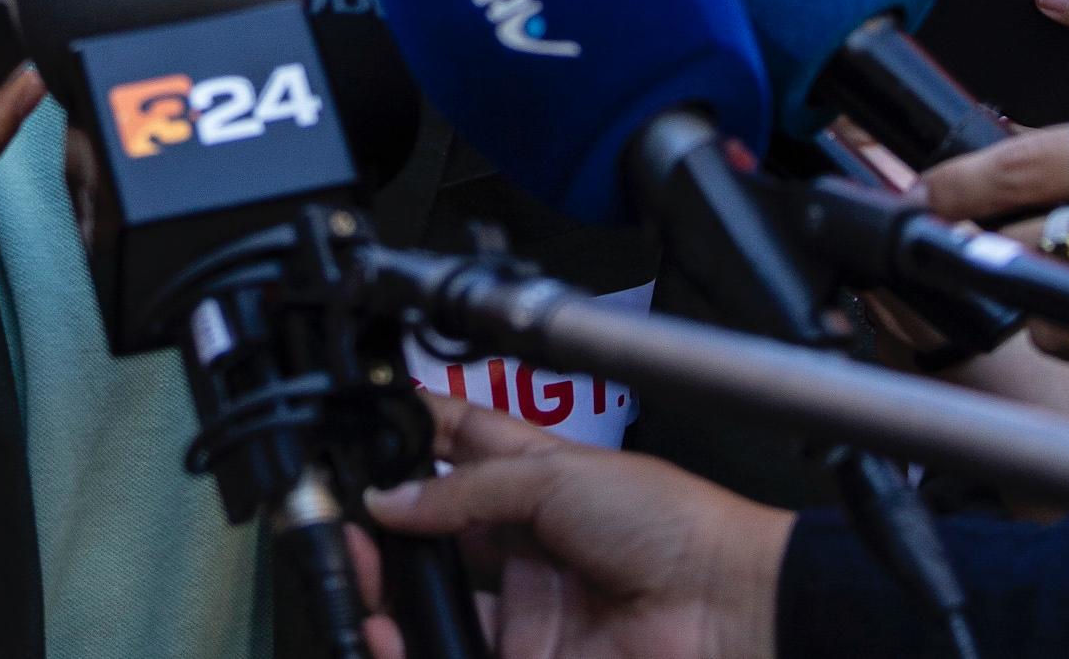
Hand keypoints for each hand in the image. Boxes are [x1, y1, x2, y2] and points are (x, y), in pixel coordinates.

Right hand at [357, 399, 787, 658]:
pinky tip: (386, 625)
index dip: (413, 434)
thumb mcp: (556, 476)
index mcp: (539, 477)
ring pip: (435, 594)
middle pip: (435, 526)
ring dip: (386, 582)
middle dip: (385, 519)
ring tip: (355, 567)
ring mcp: (525, 604)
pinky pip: (451, 648)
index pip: (461, 446)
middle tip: (345, 513)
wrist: (723, 609)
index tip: (361, 432)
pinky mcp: (525, 655)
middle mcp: (526, 539)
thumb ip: (465, 489)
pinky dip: (409, 641)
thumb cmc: (670, 523)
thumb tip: (389, 498)